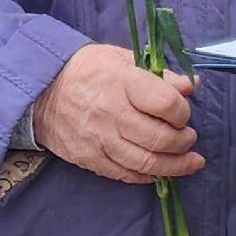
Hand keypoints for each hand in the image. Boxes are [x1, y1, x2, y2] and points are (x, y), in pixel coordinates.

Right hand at [32, 44, 203, 183]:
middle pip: (158, 138)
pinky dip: (148, 176)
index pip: (164, 103)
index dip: (182, 112)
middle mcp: (110, 113)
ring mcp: (98, 139)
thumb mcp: (125, 59)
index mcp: (122, 82)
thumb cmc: (90, 70)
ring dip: (174, 165)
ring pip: (145, 162)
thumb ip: (161, 74)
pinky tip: (160, 170)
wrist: (42, 90)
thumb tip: (192, 85)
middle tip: (189, 138)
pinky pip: (124, 174)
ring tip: (188, 160)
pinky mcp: (89, 159)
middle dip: (183, 142)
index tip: (184, 114)